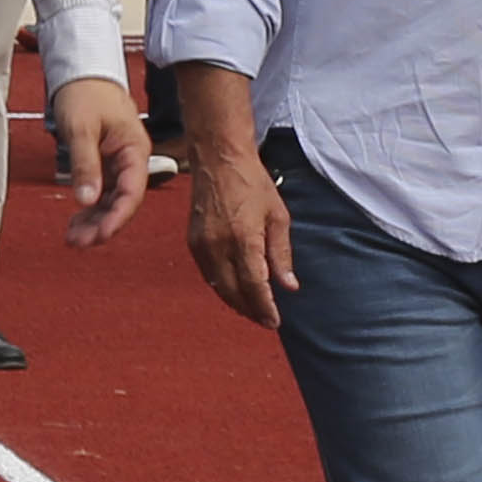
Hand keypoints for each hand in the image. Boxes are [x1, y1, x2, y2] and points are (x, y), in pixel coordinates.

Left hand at [47, 72, 154, 245]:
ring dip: (94, 221)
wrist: (83, 72)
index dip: (118, 217)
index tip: (101, 235)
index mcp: (135, 150)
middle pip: (123, 202)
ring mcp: (119, 163)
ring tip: (72, 239)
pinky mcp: (107, 163)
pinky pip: (102, 192)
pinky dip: (89, 208)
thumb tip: (86, 200)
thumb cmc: (85, 92)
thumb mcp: (81, 128)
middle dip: (102, 225)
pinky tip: (76, 222)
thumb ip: (85, 164)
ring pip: (111, 201)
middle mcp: (132, 160)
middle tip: (78, 242)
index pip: (132, 192)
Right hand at [182, 143, 294, 328]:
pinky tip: (234, 290)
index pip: (254, 285)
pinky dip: (222, 287)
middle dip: (250, 310)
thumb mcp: (278, 216)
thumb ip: (281, 254)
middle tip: (265, 320)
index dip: (264, 306)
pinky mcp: (193, 242)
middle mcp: (219, 245)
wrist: (218, 160)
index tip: (274, 321)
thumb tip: (289, 286)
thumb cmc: (252, 183)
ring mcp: (202, 245)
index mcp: (244, 238)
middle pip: (234, 291)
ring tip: (252, 310)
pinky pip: (208, 274)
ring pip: (218, 286)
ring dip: (235, 302)